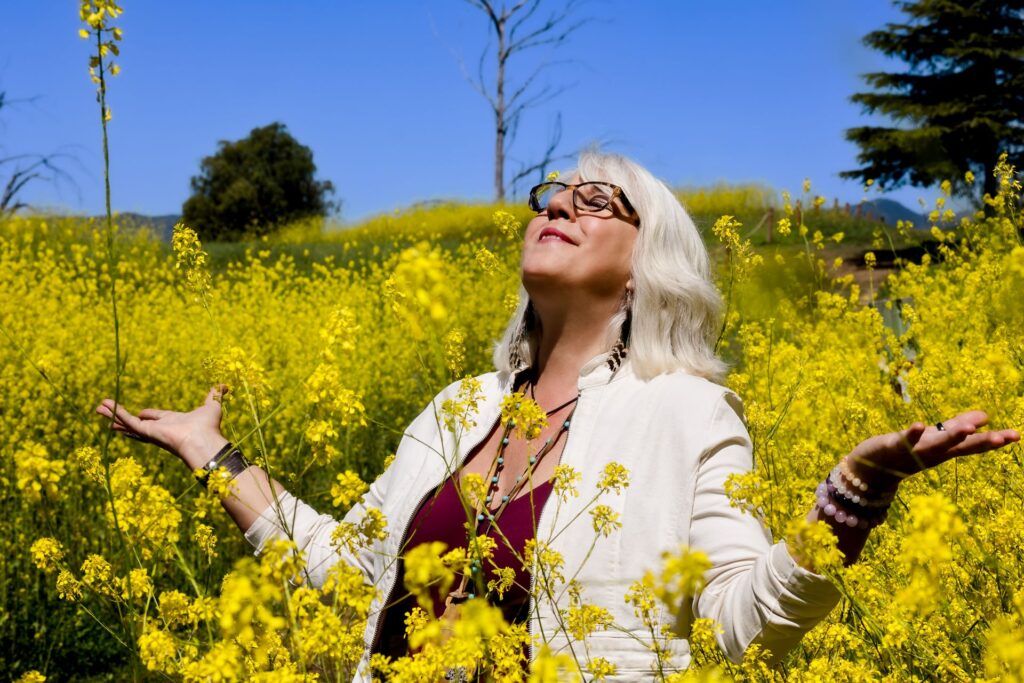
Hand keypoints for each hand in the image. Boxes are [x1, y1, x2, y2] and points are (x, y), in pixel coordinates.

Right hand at [95, 385, 230, 469]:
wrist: (203, 440)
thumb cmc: (209, 427)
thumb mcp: (212, 405)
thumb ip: (216, 395)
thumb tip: (226, 385)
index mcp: (173, 422)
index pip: (156, 418)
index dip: (148, 415)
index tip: (140, 413)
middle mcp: (160, 428)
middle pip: (136, 422)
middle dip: (122, 417)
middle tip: (108, 412)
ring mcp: (151, 431)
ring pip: (127, 422)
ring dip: (112, 415)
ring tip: (98, 408)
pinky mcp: (146, 431)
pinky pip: (128, 421)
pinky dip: (116, 413)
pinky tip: (105, 406)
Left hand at [845, 410, 1019, 488]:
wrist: (870, 468)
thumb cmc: (905, 451)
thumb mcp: (934, 438)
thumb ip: (956, 427)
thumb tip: (986, 416)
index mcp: (943, 450)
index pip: (971, 445)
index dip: (993, 440)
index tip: (1016, 435)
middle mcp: (932, 454)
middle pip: (959, 447)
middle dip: (980, 443)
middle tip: (1003, 438)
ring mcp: (914, 452)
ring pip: (936, 445)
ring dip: (951, 438)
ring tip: (967, 428)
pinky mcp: (894, 446)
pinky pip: (904, 440)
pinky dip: (912, 434)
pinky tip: (920, 424)